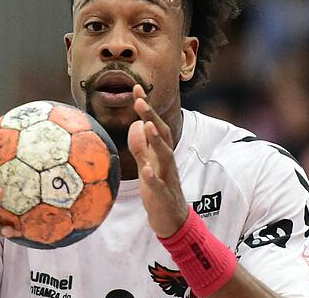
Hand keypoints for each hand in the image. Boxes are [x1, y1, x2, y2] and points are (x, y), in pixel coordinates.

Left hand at [127, 85, 189, 237]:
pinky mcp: (164, 196)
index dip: (146, 107)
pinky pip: (160, 186)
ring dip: (156, 140)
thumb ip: (141, 147)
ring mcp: (167, 178)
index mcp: (160, 153)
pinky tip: (147, 171)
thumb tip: (135, 125)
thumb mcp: (147, 166)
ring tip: (147, 125)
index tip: (136, 87)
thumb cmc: (159, 192)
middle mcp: (166, 161)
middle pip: (161, 134)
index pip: (154, 124)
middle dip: (151, 116)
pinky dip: (153, 178)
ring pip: (165, 156)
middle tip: (140, 99)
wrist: (173, 221)